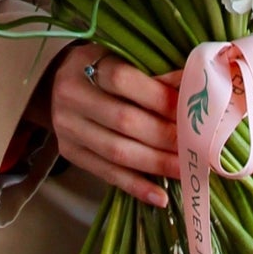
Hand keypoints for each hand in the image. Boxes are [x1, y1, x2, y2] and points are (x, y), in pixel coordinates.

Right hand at [47, 46, 178, 208]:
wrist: (55, 84)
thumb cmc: (98, 66)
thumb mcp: (119, 57)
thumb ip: (151, 72)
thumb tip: (192, 86)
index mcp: (85, 65)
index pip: (125, 82)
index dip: (160, 98)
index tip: (191, 110)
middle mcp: (72, 98)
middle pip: (124, 121)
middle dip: (165, 136)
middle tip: (198, 145)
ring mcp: (68, 129)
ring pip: (117, 152)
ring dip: (157, 164)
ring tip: (187, 169)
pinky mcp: (70, 154)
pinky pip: (107, 174)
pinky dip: (136, 186)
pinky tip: (161, 196)